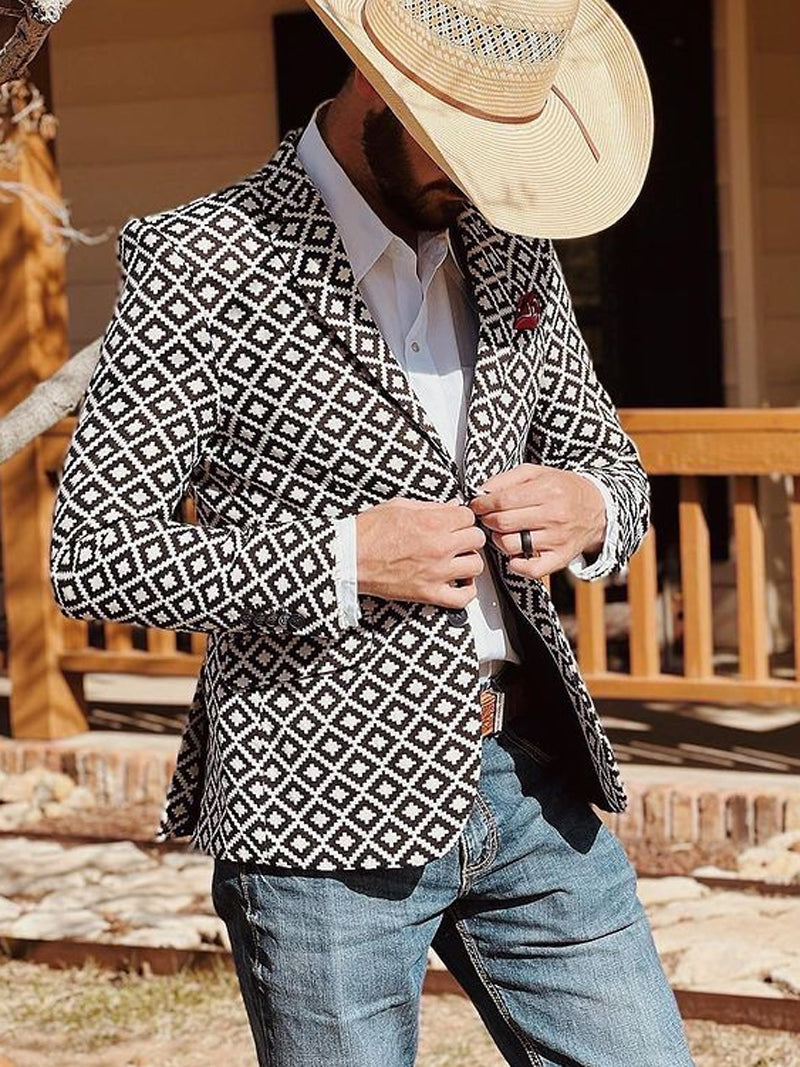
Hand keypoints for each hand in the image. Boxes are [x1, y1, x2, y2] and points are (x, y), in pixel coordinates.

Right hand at [356, 497, 485, 607]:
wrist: (349, 558)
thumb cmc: (368, 533)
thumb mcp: (399, 507)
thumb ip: (430, 507)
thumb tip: (451, 506)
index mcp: (432, 522)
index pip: (468, 517)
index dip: (462, 518)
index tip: (455, 522)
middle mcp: (438, 547)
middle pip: (476, 539)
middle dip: (467, 536)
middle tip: (457, 538)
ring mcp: (436, 572)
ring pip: (475, 565)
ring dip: (468, 561)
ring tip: (457, 559)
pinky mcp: (428, 593)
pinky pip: (462, 597)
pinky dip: (466, 591)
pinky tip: (460, 583)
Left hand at [468, 464, 605, 578]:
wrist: (598, 508)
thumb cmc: (562, 488)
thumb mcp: (537, 473)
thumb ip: (508, 479)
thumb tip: (481, 491)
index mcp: (548, 490)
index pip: (503, 501)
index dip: (483, 504)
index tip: (477, 505)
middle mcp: (554, 515)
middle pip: (503, 523)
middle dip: (488, 520)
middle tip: (488, 518)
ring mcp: (557, 539)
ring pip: (511, 545)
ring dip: (499, 539)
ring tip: (503, 532)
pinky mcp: (560, 558)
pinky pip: (531, 569)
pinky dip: (516, 564)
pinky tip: (515, 553)